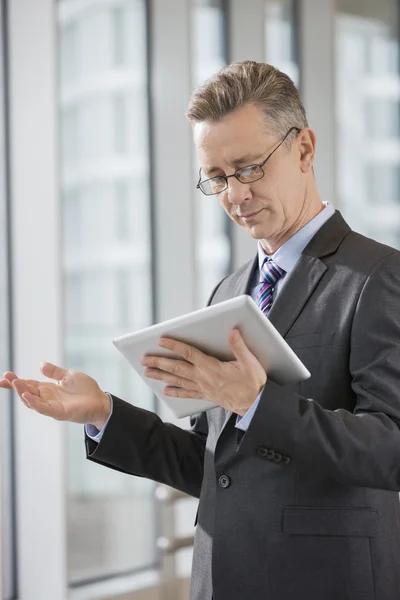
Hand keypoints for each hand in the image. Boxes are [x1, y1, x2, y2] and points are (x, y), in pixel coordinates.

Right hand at [0, 362, 110, 429]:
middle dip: (16, 385)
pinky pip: (43, 408)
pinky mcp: (59, 412)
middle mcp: (47, 398)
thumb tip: (41, 364)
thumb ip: (54, 372)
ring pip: (32, 401)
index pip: (28, 384)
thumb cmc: (86, 390)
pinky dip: (34, 402)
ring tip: (15, 383)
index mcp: (48, 389)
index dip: (16, 381)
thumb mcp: (68, 375)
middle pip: (27, 392)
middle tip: (6, 378)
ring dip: (22, 392)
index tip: (5, 376)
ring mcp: (52, 406)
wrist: (100, 401)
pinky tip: (27, 395)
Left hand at [141, 328, 266, 415]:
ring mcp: (203, 388)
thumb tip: (232, 332)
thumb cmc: (253, 383)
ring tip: (147, 372)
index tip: (161, 340)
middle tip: (144, 359)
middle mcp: (204, 378)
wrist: (255, 405)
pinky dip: (175, 392)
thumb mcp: (250, 362)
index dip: (174, 345)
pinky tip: (166, 390)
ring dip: (162, 375)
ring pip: (178, 380)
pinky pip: (187, 393)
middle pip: (177, 367)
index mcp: (212, 367)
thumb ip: (239, 346)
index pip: (189, 353)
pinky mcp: (206, 395)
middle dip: (159, 362)